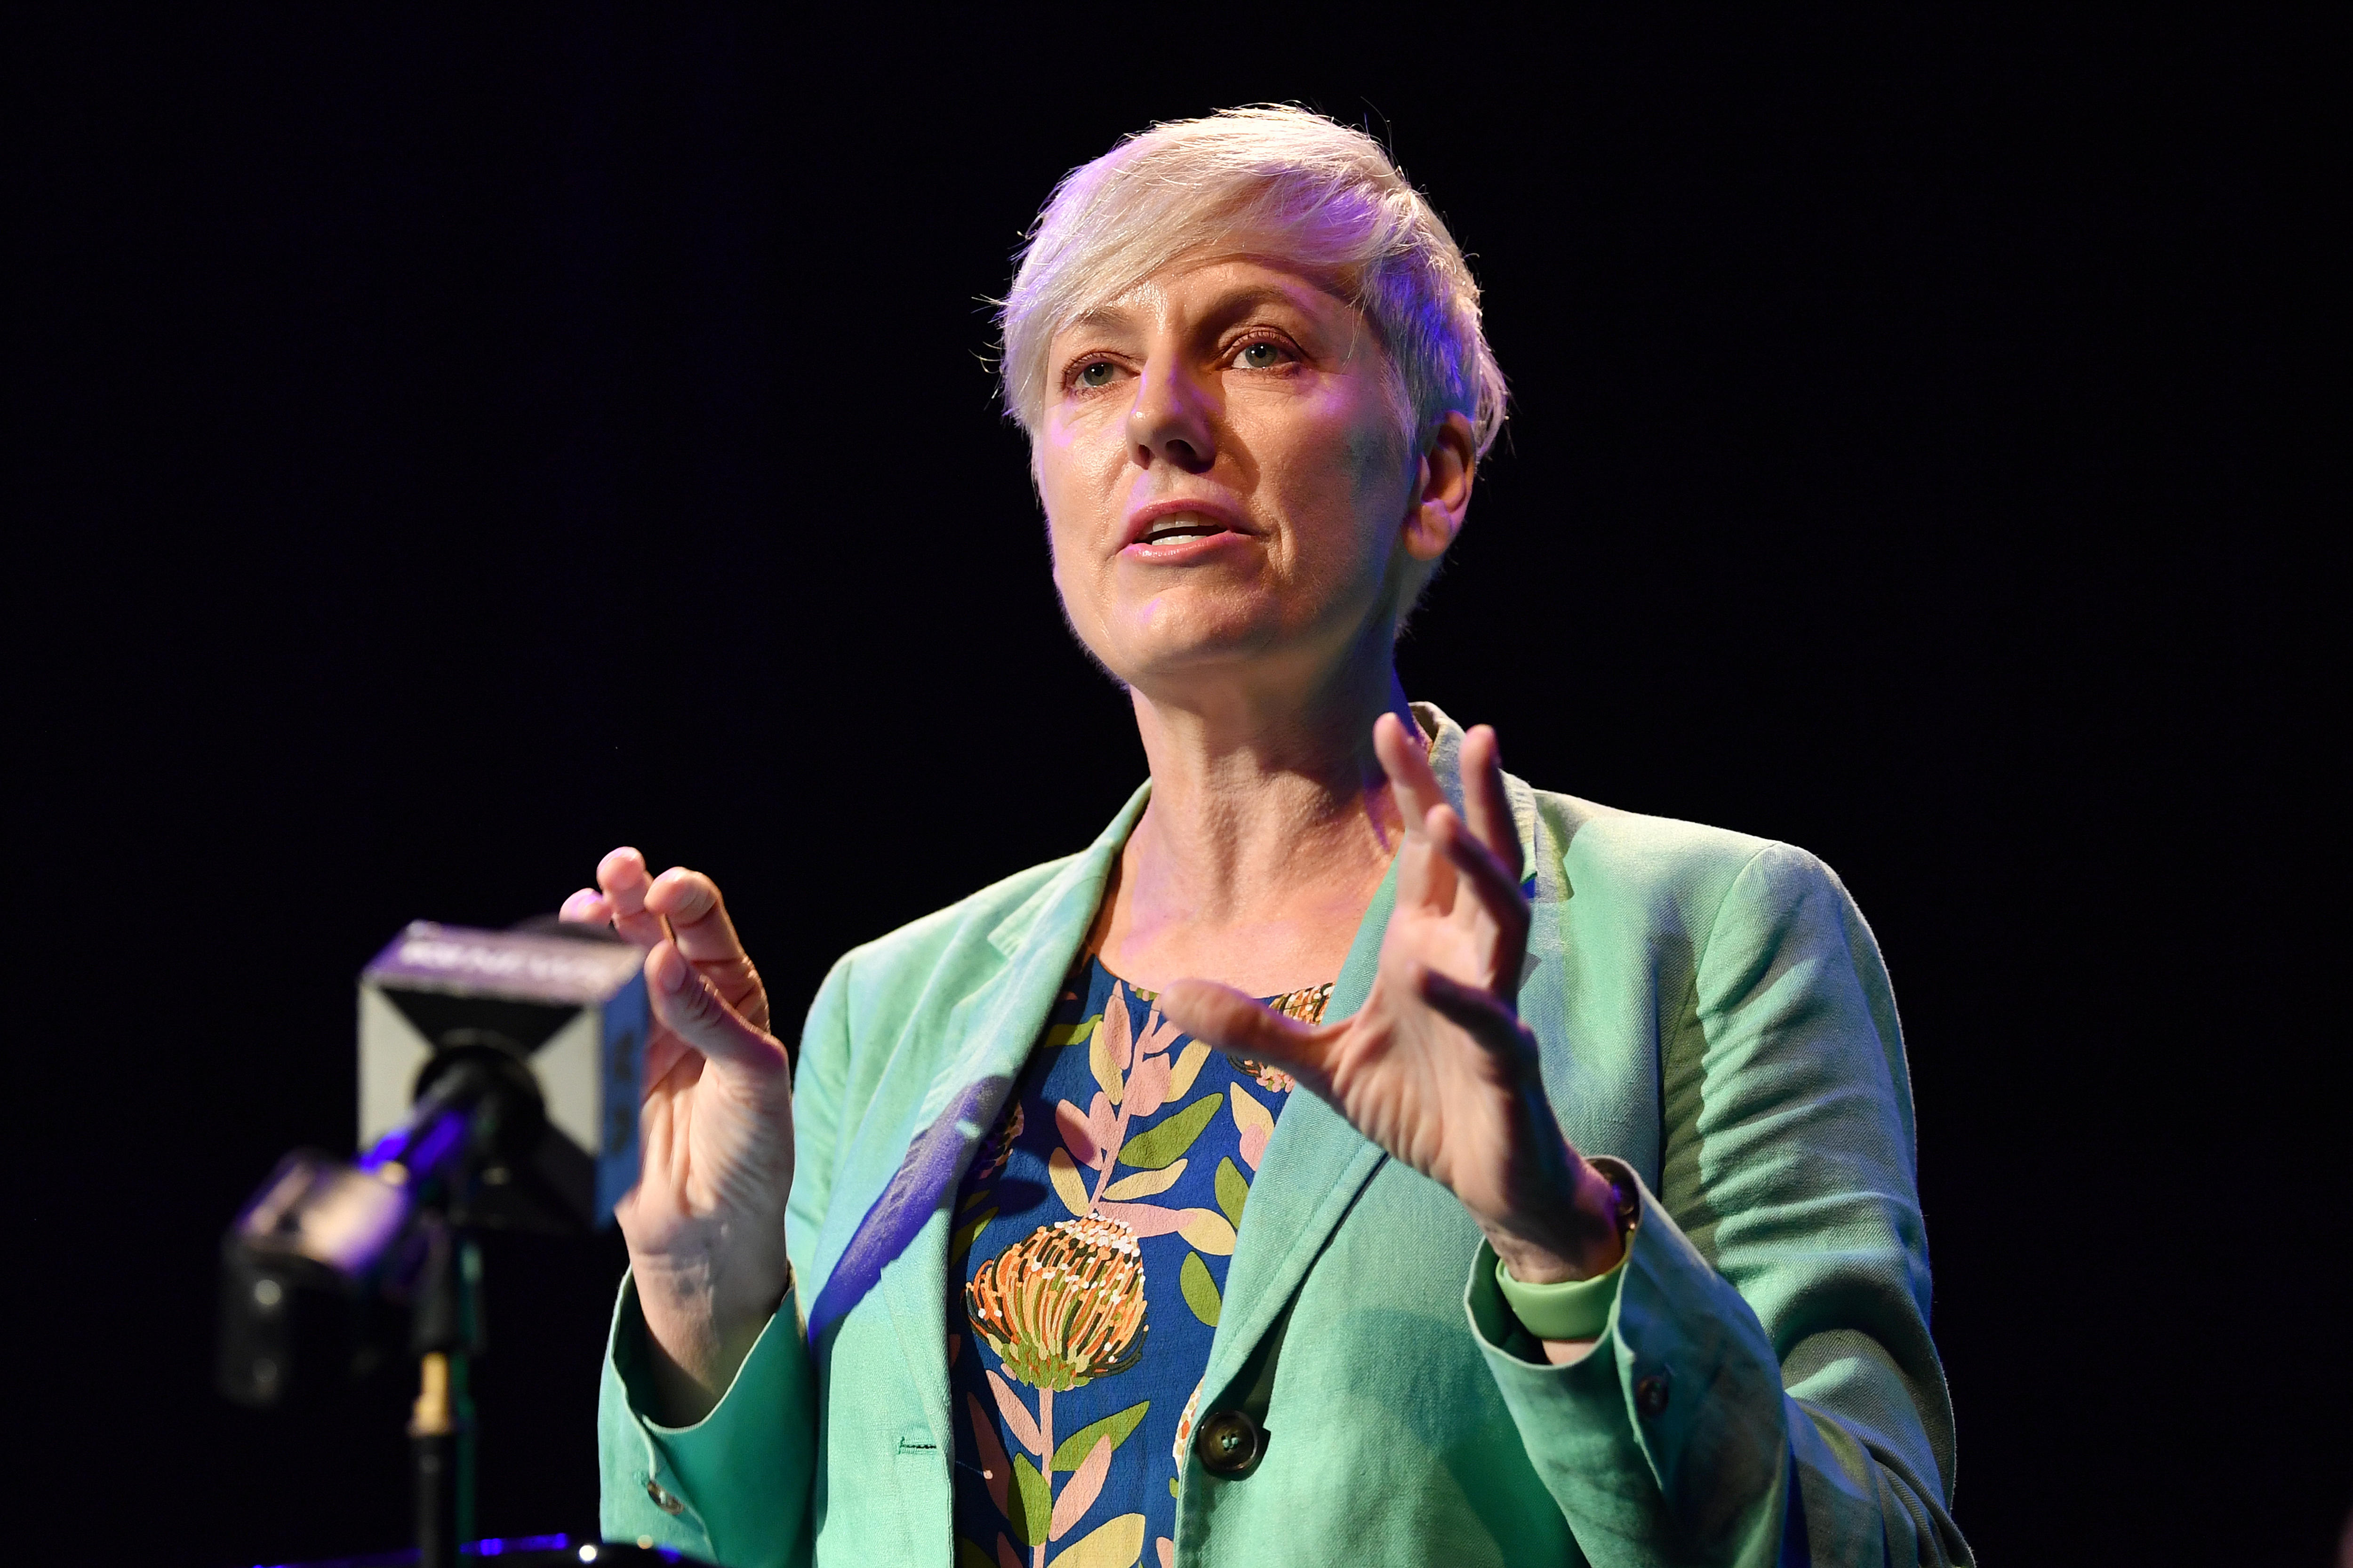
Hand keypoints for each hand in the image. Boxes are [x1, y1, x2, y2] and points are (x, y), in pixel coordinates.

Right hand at [562, 848, 793, 1422]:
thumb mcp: (752, 1079)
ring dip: (595, 930)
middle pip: (651, 932)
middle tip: (616, 872)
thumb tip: (664, 960)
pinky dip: (569, 986)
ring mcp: (637, 1033)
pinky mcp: (601, 1066)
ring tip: (585, 906)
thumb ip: (710, 1020)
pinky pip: (582, 1016)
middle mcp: (685, 1005)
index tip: (670, 894)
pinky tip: (562, 960)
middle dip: (632, 895)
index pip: (707, 929)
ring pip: (609, 966)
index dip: (688, 902)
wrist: (706, 1233)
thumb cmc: (752, 1155)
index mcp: (734, 997)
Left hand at [1158, 716, 1623, 1289]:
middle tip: (1466, 729)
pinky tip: (1433, 976)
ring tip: (1442, 820)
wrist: (1490, 1183)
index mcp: (1427, 947)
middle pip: (1478, 862)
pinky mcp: (1507, 1066)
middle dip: (1468, 798)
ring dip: (1479, 872)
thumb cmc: (1420, 1106)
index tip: (1388, 723)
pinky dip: (1463, 1000)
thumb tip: (1168, 995)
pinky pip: (1489, 1022)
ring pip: (1503, 922)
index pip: (1425, 853)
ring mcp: (1493, 1008)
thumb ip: (1253, 1031)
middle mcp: (1467, 961)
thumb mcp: (1321, 1066)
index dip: (1414, 788)